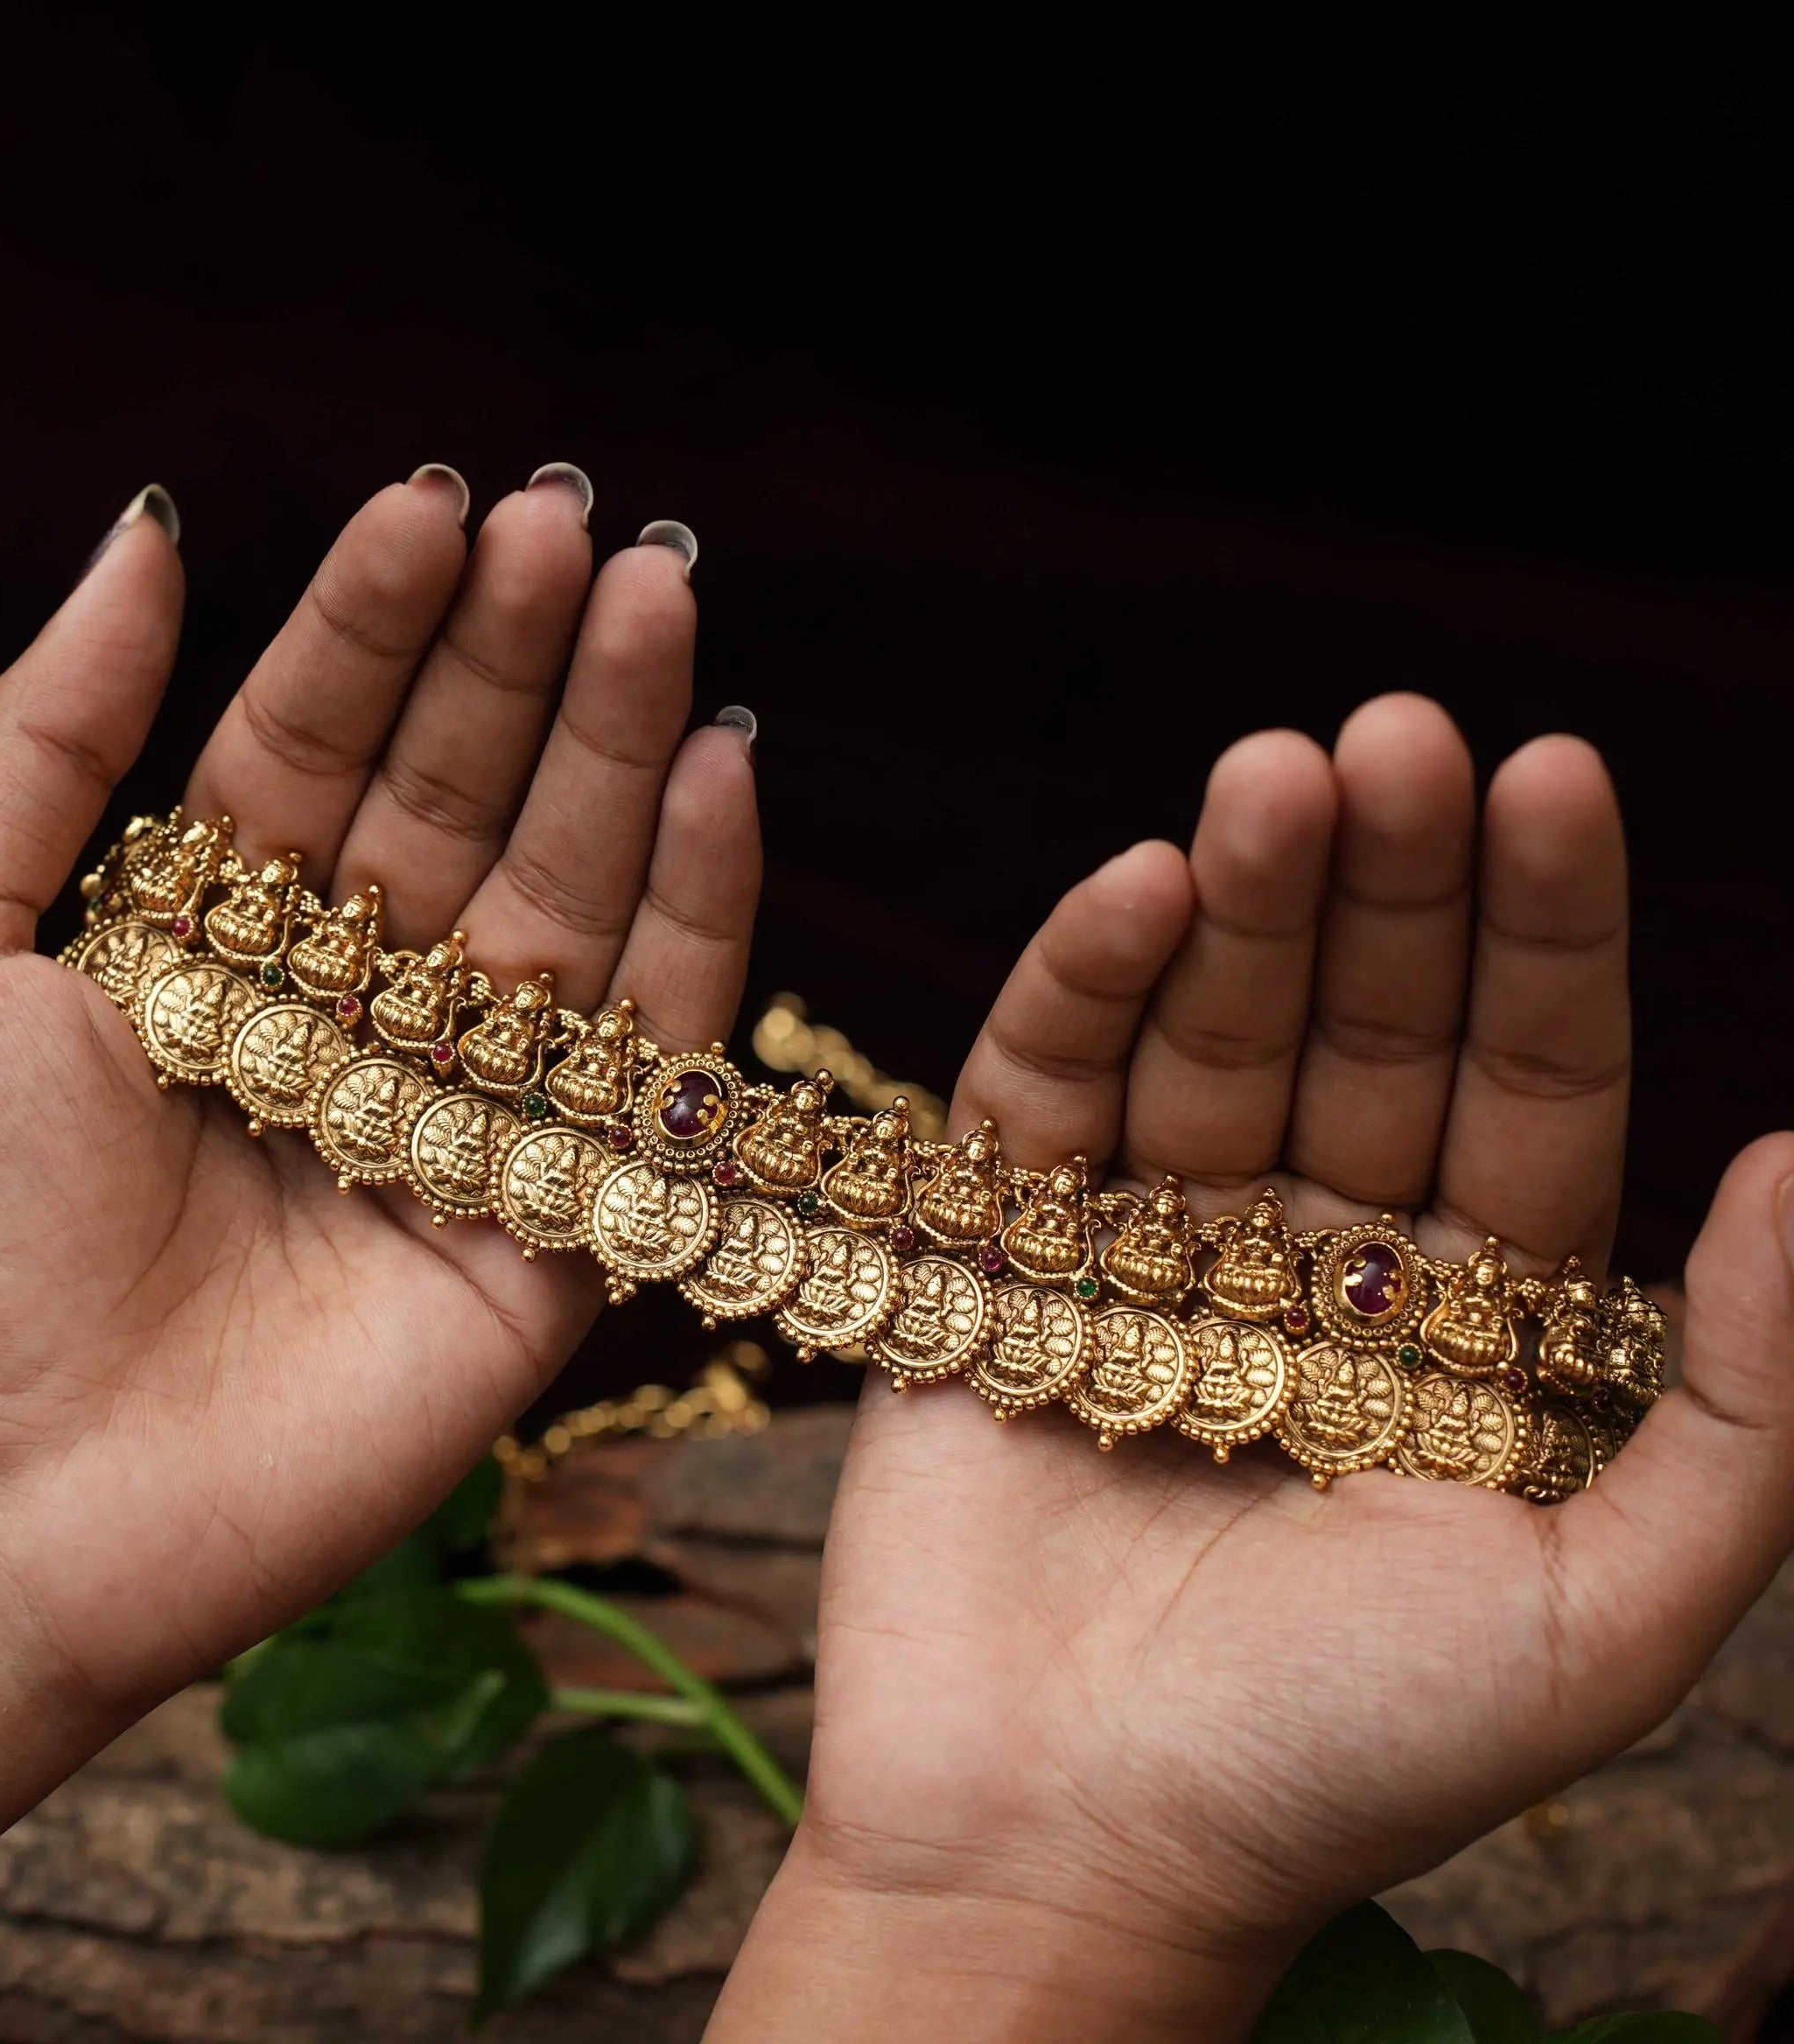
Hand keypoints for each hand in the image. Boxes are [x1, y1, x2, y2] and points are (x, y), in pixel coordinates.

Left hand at [0, 470, 756, 2011]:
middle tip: (584, 519)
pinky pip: (651, 1039)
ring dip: (623, 741)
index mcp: (223, 943)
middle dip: (525, 657)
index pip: (322, 745)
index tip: (437, 501)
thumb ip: (43, 737)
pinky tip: (723, 766)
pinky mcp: (560, 1215)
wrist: (7, 1497)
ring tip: (659, 593)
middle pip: (465, 799)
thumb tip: (148, 529)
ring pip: (570, 890)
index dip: (379, 624)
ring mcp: (470, 1110)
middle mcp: (358, 1011)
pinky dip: (700, 904)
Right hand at [714, 696, 1793, 2040]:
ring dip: (1238, 901)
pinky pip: (1042, 1092)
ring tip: (1270, 777)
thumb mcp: (1605, 1618)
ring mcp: (1148, 1247)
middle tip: (1393, 736)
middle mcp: (1314, 1262)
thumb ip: (1739, 1409)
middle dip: (1388, 882)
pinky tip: (1132, 894)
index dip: (1546, 933)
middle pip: (1365, 1027)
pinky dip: (1079, 989)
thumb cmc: (1336, 1764)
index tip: (1549, 777)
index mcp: (1466, 1330)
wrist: (1059, 1848)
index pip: (1529, 1085)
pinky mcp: (997, 1253)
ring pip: (1207, 1033)